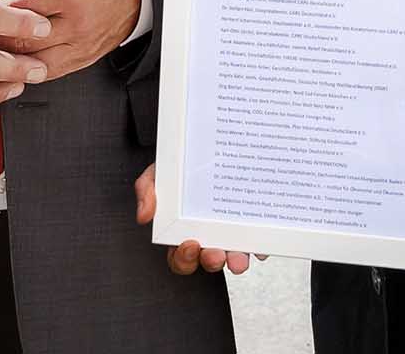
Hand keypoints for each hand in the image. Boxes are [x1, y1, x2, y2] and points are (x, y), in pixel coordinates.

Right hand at [134, 164, 258, 274]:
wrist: (209, 142)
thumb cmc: (182, 165)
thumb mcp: (159, 172)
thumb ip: (147, 190)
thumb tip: (144, 216)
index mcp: (184, 230)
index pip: (181, 256)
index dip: (184, 258)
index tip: (189, 244)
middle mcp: (210, 235)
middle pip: (208, 261)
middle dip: (210, 262)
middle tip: (214, 254)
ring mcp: (233, 231)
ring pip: (235, 257)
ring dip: (236, 262)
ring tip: (237, 259)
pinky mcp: (254, 224)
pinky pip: (260, 240)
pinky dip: (260, 245)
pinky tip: (259, 243)